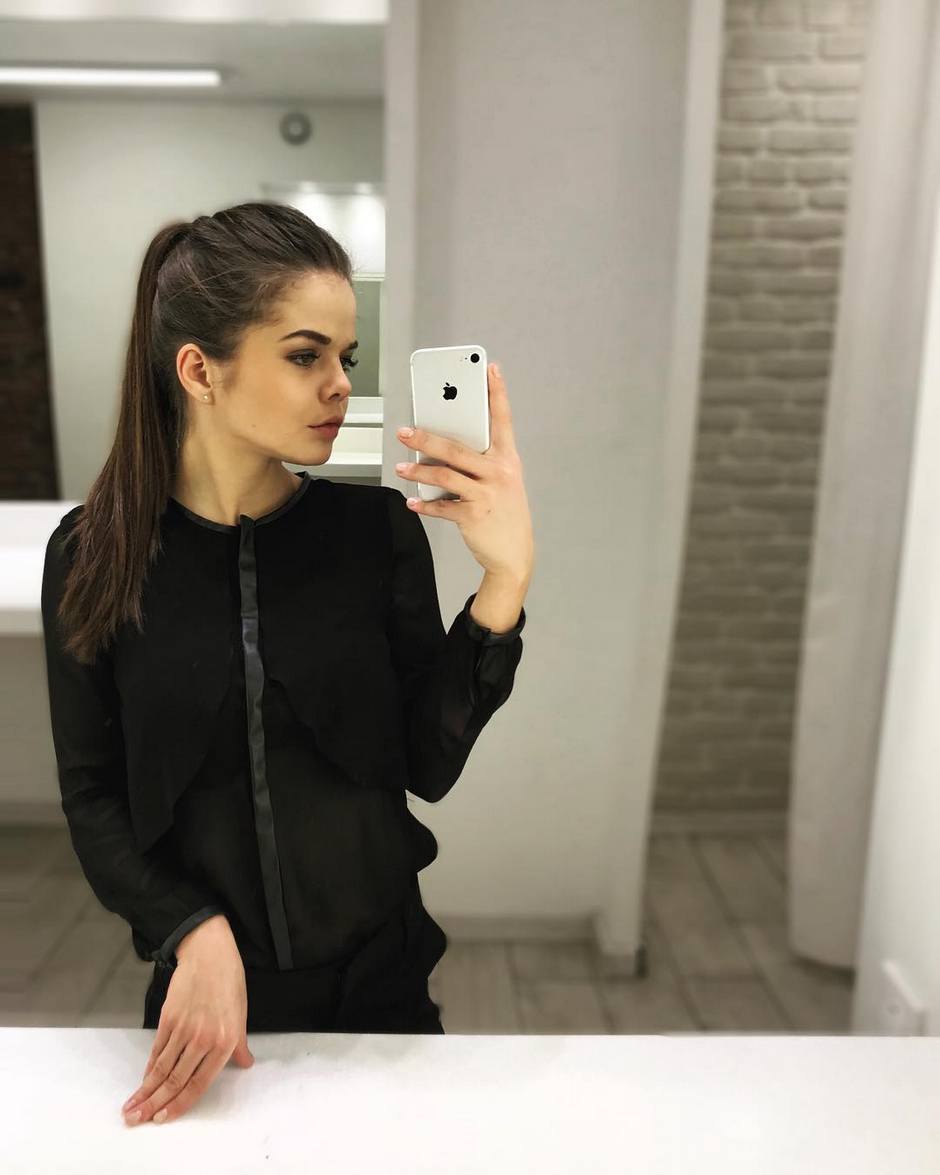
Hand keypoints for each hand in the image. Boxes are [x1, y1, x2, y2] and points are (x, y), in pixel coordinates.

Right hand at [121, 916, 253, 1126]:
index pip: (199, 1084)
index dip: (179, 1104)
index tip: (164, 1118)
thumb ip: (239, 1044)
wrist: (210, 953)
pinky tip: (142, 1080)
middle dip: (154, 1105)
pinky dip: (149, 1067)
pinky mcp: (169, 1018)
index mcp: (225, 1041)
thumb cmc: (229, 981)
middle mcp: (203, 1039)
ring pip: (162, 1069)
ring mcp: (184, 1029)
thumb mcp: (241, 1013)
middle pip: (175, 1081)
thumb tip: (245, 1064)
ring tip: (131, 1108)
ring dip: (144, 1091)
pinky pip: (157, 1049)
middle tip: (137, 1120)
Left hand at [395, 361, 533, 581]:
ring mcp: (487, 494)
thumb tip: (443, 449)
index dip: (497, 393)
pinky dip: (424, 505)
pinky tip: (412, 502)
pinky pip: (442, 506)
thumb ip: (481, 463)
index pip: (503, 420)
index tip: (490, 369)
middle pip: (457, 448)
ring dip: (418, 471)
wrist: (514, 556)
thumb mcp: (502, 482)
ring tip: (402, 468)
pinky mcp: (473, 515)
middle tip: (405, 431)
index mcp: (507, 459)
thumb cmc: (504, 513)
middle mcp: (499, 472)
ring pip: (444, 475)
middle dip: (426, 437)